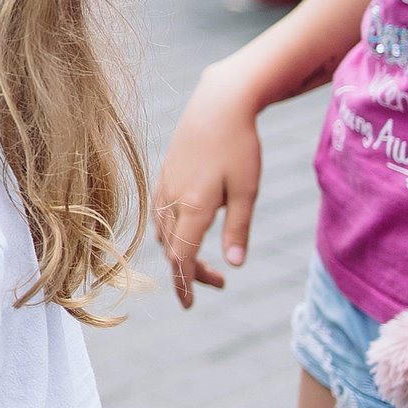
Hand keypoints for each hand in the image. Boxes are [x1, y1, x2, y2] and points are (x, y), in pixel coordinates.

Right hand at [154, 59, 267, 307]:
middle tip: (217, 283)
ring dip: (180, 252)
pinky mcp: (164, 174)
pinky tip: (186, 230)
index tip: (191, 304)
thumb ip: (238, 228)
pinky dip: (171, 232)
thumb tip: (234, 264)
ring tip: (203, 262)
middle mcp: (172, 200)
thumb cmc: (238, 146)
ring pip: (164, 232)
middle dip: (189, 272)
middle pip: (172, 249)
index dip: (186, 282)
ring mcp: (165, 186)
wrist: (217, 103)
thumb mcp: (247, 190)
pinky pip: (160, 214)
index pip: (183, 257)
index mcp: (193, 207)